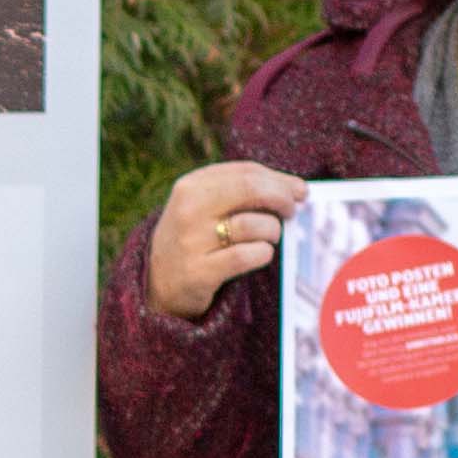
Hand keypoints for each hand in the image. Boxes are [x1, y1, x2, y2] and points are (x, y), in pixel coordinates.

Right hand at [144, 160, 302, 319]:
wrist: (159, 285)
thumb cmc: (195, 239)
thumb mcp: (203, 206)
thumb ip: (240, 192)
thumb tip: (296, 189)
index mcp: (191, 186)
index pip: (247, 172)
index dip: (280, 179)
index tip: (299, 191)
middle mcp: (188, 210)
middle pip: (251, 189)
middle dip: (282, 198)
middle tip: (292, 211)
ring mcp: (191, 241)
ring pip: (254, 225)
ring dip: (273, 231)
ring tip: (269, 238)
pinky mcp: (199, 272)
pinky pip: (247, 256)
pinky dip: (263, 254)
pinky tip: (260, 255)